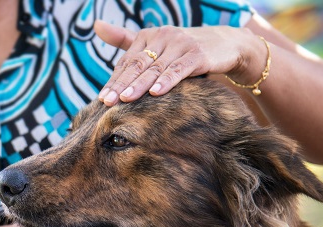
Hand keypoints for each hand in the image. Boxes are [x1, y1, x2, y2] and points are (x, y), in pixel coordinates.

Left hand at [94, 20, 262, 105]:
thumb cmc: (184, 49)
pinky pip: (179, 70)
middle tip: (107, 102)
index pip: (127, 61)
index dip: (114, 80)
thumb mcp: (155, 44)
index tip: (102, 98)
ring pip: (156, 68)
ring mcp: (181, 45)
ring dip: (140, 85)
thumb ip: (126, 39)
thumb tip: (96, 26)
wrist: (225, 45)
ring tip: (125, 99)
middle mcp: (163, 36)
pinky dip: (167, 81)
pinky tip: (156, 92)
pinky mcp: (198, 55)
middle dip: (121, 84)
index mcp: (149, 35)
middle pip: (138, 64)